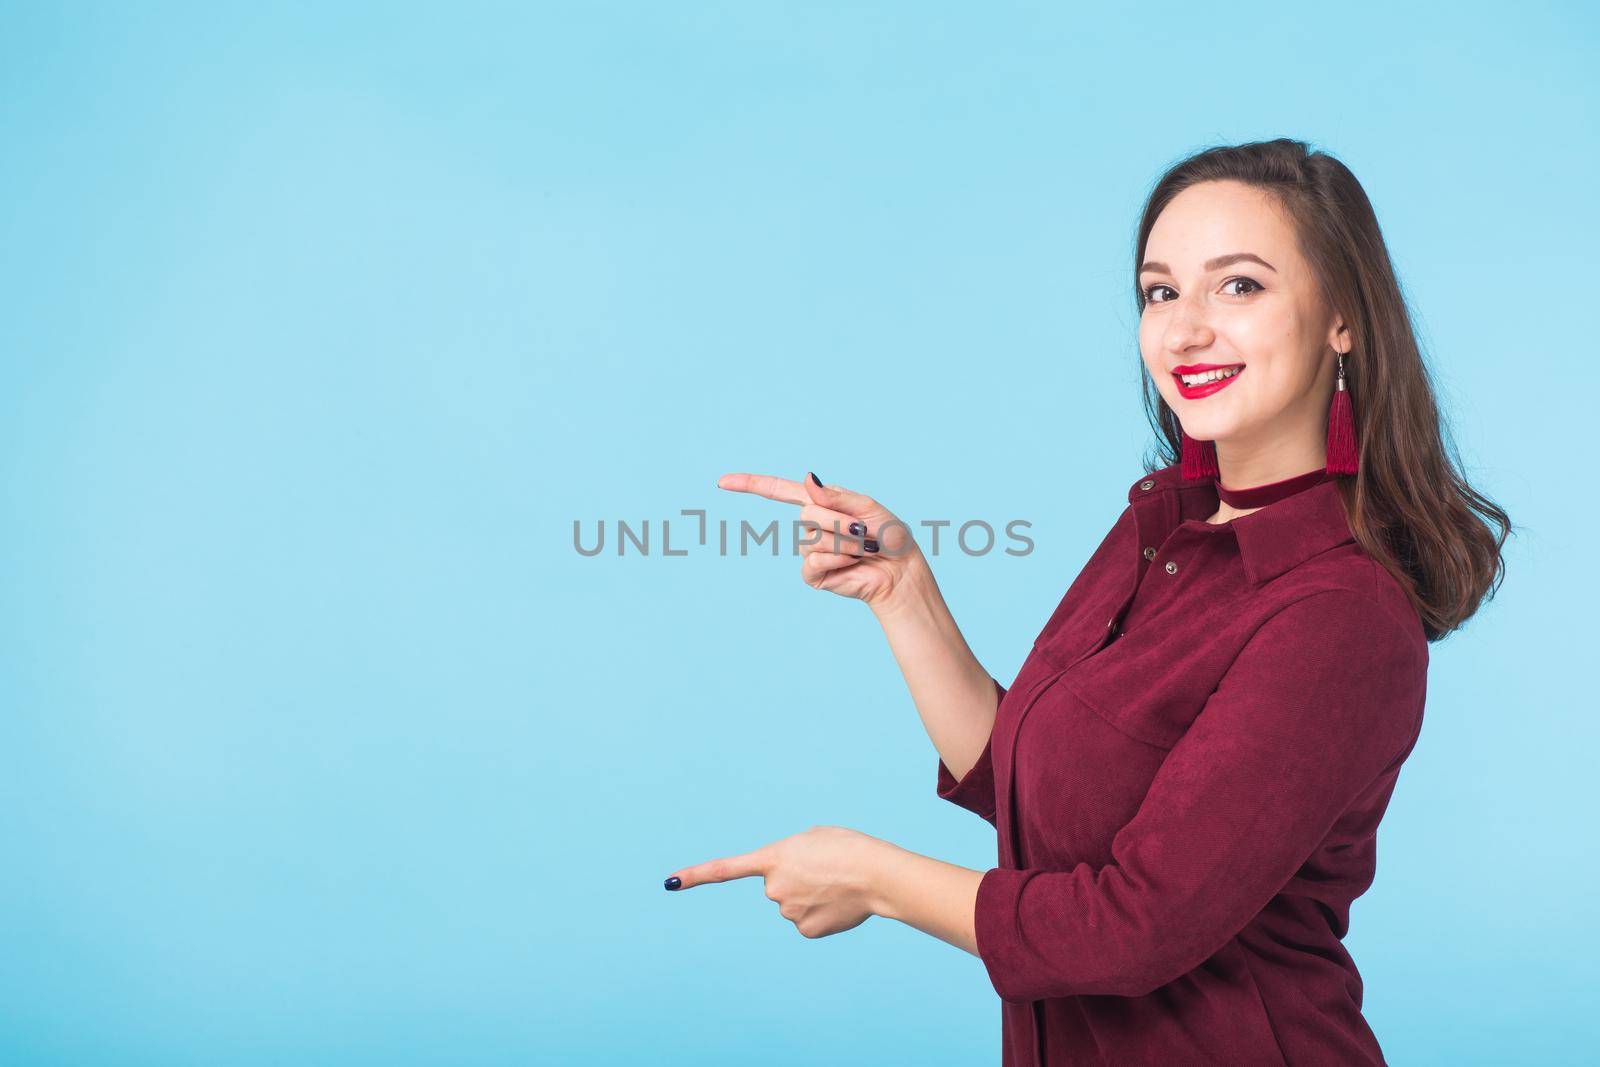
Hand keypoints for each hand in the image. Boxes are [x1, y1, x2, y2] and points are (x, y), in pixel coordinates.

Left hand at [664, 825, 890, 938]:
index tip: (668, 883)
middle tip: (824, 870)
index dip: (695, 876)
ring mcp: (787, 912)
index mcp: (772, 858)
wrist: (875, 873)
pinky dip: (821, 915)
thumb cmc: (847, 847)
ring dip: (811, 896)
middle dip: (796, 880)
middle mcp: (773, 888)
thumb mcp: (813, 838)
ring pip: (793, 905)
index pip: (724, 869)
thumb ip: (792, 856)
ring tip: (835, 884)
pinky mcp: (805, 930)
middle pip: (777, 887)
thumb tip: (791, 885)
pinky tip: (838, 904)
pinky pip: (807, 922)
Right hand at [716, 471, 924, 610]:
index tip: (722, 482)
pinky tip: (853, 563)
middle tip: (863, 531)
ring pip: (814, 538)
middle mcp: (811, 525)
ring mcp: (810, 550)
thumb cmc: (889, 536)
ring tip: (864, 548)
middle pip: (808, 514)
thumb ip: (836, 496)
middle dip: (839, 521)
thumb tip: (806, 479)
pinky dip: (837, 559)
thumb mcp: (866, 507)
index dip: (750, 485)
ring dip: (845, 542)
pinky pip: (815, 561)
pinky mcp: (814, 574)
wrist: (900, 571)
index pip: (779, 491)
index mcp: (821, 503)